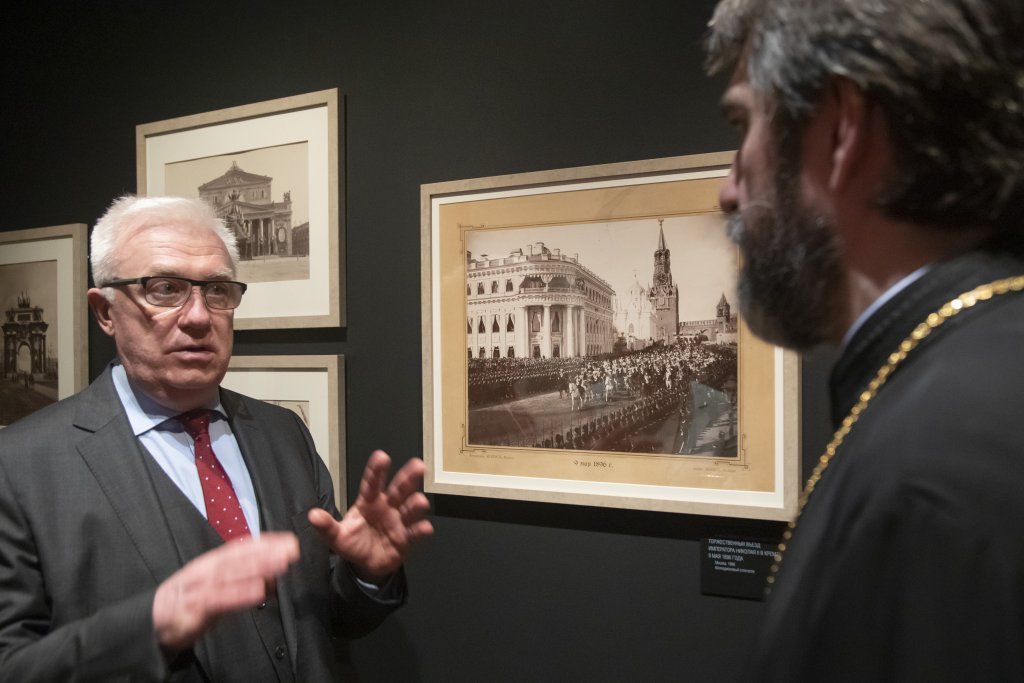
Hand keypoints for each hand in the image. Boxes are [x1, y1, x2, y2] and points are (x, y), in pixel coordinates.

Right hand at [152, 532, 299, 650]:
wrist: (151, 622)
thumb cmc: (188, 602)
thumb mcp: (217, 589)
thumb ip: (242, 583)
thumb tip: (271, 579)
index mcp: (211, 563)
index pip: (241, 548)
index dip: (265, 542)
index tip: (288, 539)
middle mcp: (206, 570)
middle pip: (239, 558)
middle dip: (267, 552)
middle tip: (291, 548)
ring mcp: (199, 587)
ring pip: (231, 574)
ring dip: (258, 567)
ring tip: (281, 564)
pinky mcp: (193, 607)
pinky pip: (219, 598)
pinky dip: (239, 593)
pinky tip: (259, 591)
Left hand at [307, 450, 432, 582]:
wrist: (367, 564)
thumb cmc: (353, 543)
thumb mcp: (337, 537)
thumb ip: (326, 527)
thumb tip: (312, 515)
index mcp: (369, 502)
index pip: (372, 483)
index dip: (376, 470)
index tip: (382, 456)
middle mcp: (387, 507)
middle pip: (399, 490)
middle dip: (408, 477)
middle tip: (418, 465)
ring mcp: (399, 522)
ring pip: (409, 509)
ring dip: (415, 504)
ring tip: (419, 501)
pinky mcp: (407, 539)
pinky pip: (415, 533)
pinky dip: (421, 531)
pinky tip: (425, 528)